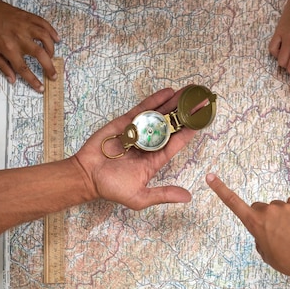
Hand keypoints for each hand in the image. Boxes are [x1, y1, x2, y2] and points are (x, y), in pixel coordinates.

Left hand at [0, 0, 59, 92]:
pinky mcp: (27, 16)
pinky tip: (56, 39)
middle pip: (40, 55)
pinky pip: (44, 24)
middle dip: (49, 67)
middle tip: (53, 75)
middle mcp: (19, 37)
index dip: (33, 80)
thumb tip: (12, 79)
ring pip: (45, 38)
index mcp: (8, 48)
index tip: (40, 88)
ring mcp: (25, 25)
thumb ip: (2, 65)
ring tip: (52, 56)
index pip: (23, 68)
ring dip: (51, 49)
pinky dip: (52, 32)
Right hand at [73, 88, 195, 209]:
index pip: (177, 142)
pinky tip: (168, 91)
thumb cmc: (111, 188)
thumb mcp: (140, 198)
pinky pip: (143, 109)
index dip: (190, 131)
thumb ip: (163, 194)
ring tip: (189, 91)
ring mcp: (138, 131)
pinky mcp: (125, 123)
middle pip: (172, 125)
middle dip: (185, 113)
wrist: (86, 176)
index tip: (203, 120)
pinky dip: (155, 100)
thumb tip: (188, 197)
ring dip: (174, 103)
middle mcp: (149, 143)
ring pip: (160, 114)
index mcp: (155, 159)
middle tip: (200, 100)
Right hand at [206, 173, 289, 278]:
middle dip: (264, 217)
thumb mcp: (266, 255)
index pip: (232, 202)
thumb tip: (265, 231)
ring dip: (281, 217)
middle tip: (276, 234)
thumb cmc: (289, 261)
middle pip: (259, 208)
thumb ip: (260, 239)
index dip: (220, 189)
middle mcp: (267, 211)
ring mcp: (284, 206)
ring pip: (278, 208)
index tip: (210, 176)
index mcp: (254, 223)